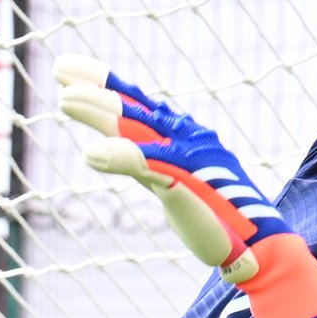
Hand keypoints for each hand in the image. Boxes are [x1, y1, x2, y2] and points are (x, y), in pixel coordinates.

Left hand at [58, 59, 316, 317]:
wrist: (257, 248)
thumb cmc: (218, 220)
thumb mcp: (176, 185)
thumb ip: (150, 167)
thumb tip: (121, 156)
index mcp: (182, 137)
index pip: (137, 103)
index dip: (104, 82)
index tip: (70, 69)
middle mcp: (184, 138)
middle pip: (132, 106)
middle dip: (96, 86)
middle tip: (59, 69)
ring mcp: (185, 157)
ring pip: (135, 128)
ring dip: (99, 112)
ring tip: (65, 100)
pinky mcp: (184, 182)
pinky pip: (146, 164)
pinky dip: (119, 157)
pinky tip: (92, 154)